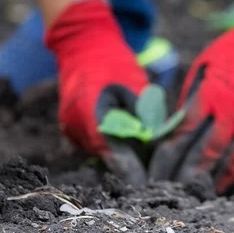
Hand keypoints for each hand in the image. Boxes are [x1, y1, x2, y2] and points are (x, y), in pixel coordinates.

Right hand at [46, 0, 149, 185]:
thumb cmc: (114, 63)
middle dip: (134, 169)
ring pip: (104, 156)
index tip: (153, 188)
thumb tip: (158, 147)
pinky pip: (98, 146)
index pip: (116, 159)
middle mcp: (78, 130)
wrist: (83, 44)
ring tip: (152, 159)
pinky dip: (115, 147)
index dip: (135, 176)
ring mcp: (73, 132)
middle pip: (110, 162)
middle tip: (160, 177)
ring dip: (125, 157)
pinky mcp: (74, 131)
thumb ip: (144, 118)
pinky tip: (134, 142)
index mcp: (93, 118)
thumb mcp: (135, 88)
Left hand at [148, 0, 233, 192]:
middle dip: (185, 174)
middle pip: (204, 151)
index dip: (168, 154)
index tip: (157, 171)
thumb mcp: (203, 67)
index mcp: (210, 94)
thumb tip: (177, 125)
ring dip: (212, 178)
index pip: (184, 132)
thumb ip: (191, 98)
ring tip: (197, 193)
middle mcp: (230, 112)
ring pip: (229, 159)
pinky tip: (225, 183)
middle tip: (171, 190)